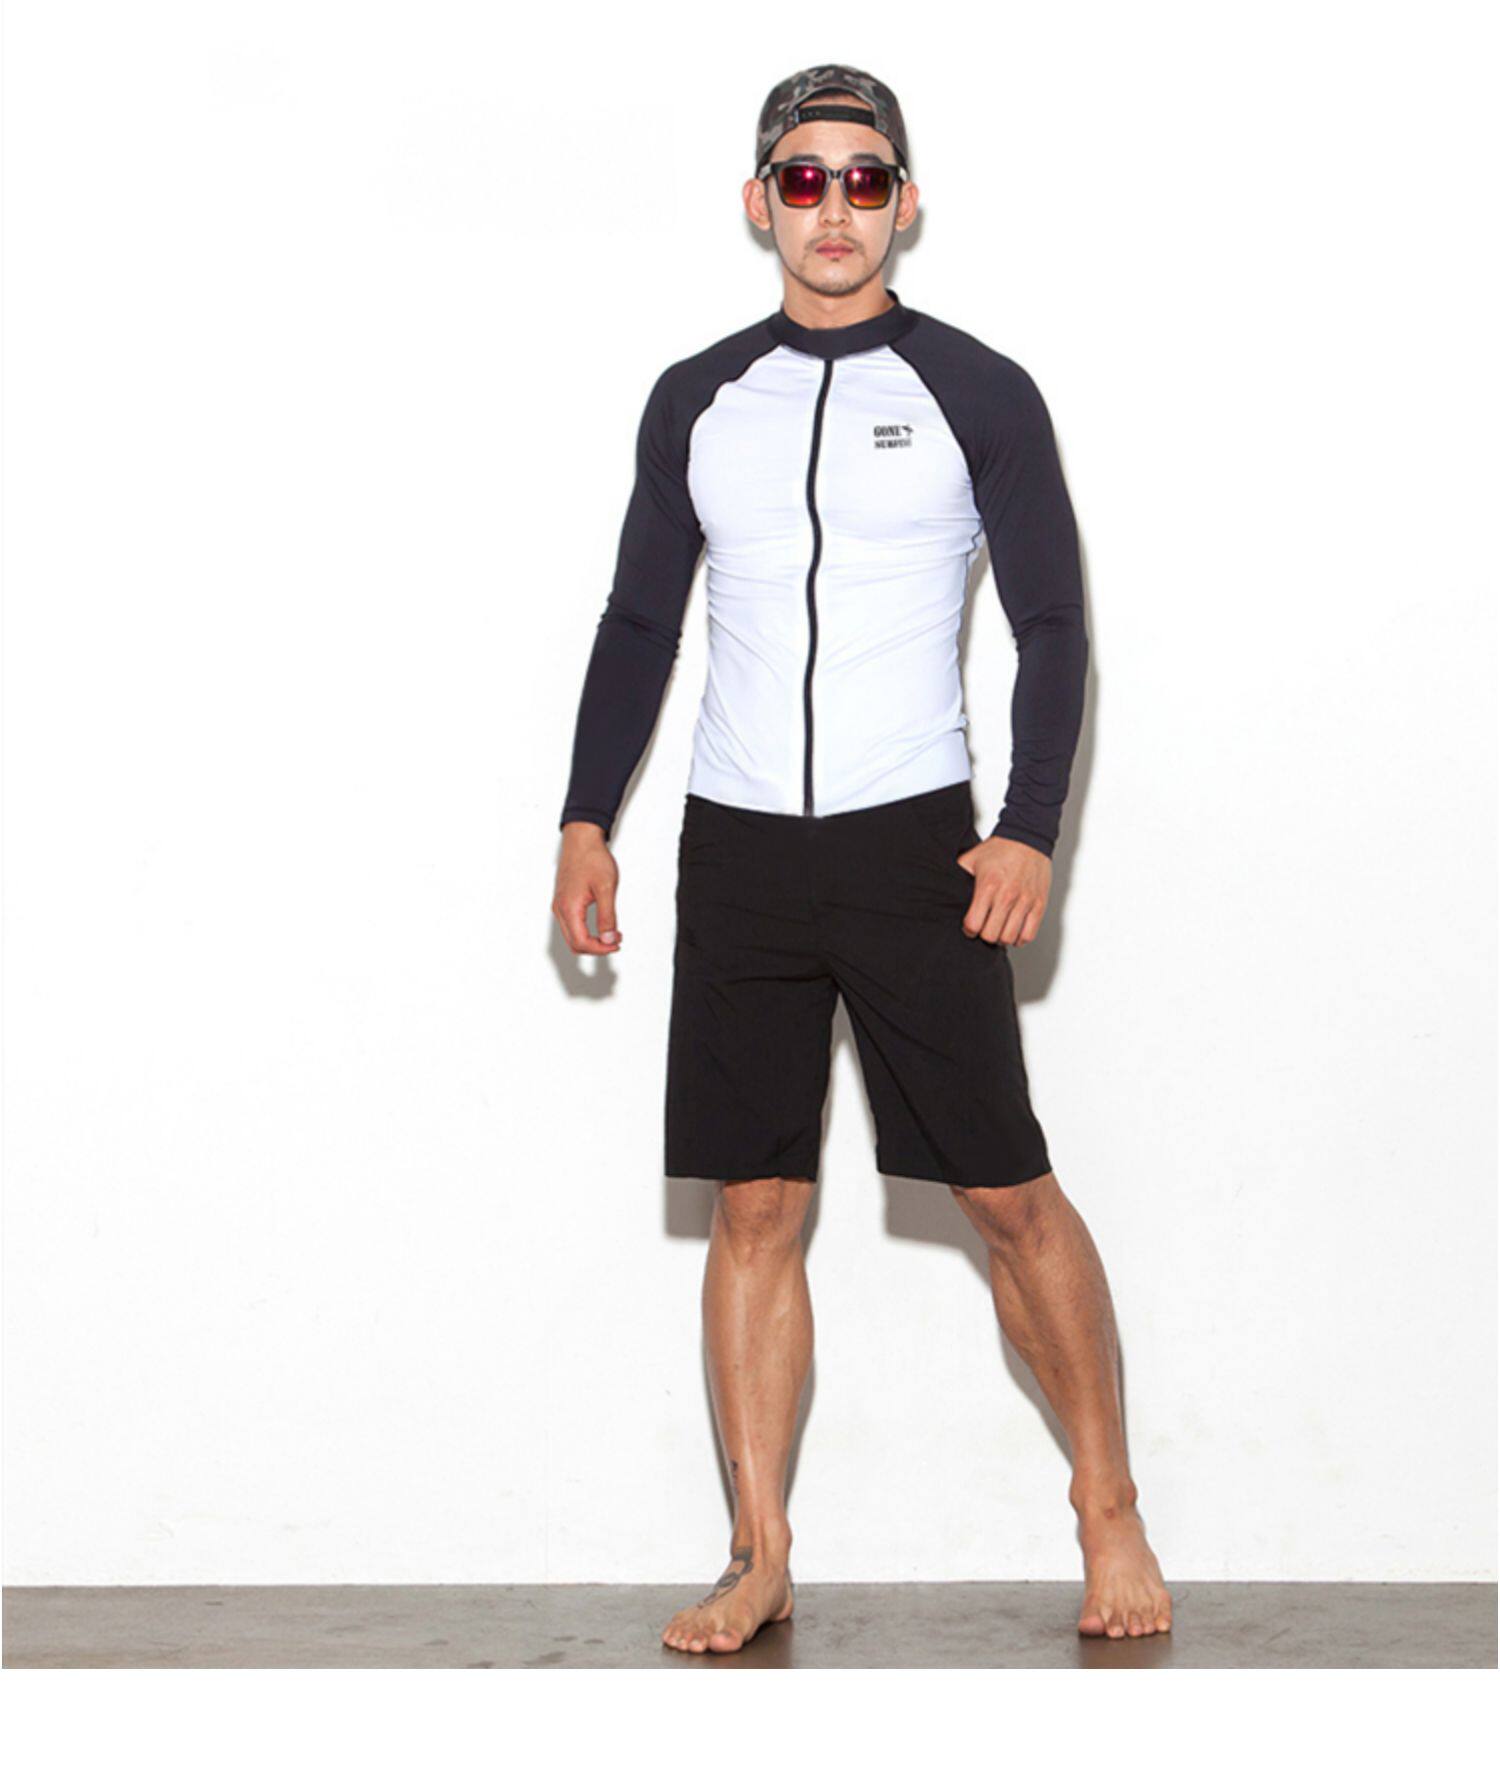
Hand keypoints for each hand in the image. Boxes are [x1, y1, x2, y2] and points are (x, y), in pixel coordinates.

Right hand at [554, 822, 621, 954]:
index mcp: (569, 907)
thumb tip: (608, 938)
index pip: (581, 942)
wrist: (581, 839)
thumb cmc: (592, 858)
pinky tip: (601, 926)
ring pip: (572, 936)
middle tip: (615, 942)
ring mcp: (560, 905)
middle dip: (596, 948)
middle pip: (574, 944)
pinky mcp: (564, 901)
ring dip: (592, 940)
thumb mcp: (606, 888)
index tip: (615, 945)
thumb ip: (607, 916)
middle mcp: (560, 909)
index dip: (600, 949)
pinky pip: (572, 925)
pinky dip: (586, 931)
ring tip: (611, 935)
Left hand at [955, 834, 1050, 945]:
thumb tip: (945, 888)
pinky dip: (1019, 938)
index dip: (969, 930)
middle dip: (984, 935)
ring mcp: (1024, 902)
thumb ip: (958, 875)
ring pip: (1009, 938)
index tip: (970, 926)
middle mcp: (1007, 896)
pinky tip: (1013, 930)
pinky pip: (1029, 934)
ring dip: (1001, 938)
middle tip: (984, 928)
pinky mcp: (1039, 904)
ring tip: (998, 929)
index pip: (974, 924)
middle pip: (991, 935)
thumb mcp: (971, 859)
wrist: (1028, 838)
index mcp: (988, 886)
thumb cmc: (1001, 848)